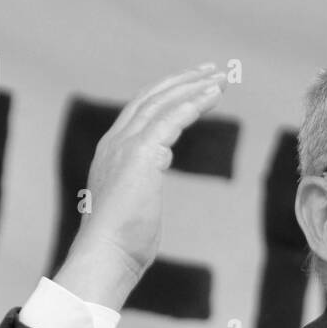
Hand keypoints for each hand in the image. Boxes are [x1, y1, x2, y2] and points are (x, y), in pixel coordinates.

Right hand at [54, 64, 227, 309]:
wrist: (106, 256)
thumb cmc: (122, 244)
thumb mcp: (129, 207)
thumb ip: (138, 189)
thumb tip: (147, 189)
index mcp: (110, 152)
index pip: (139, 111)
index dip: (166, 94)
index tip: (192, 85)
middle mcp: (114, 143)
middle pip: (151, 98)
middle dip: (182, 81)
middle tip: (211, 71)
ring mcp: (125, 146)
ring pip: (163, 103)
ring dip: (193, 87)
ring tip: (220, 79)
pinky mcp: (141, 154)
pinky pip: (172, 118)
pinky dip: (193, 103)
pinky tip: (212, 95)